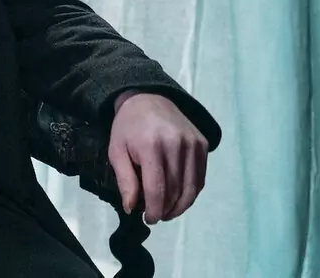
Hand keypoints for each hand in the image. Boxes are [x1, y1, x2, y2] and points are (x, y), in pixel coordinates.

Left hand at [108, 92, 208, 224]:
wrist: (148, 98)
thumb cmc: (128, 127)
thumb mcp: (116, 151)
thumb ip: (125, 180)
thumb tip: (131, 208)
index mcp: (151, 146)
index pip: (157, 189)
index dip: (154, 209)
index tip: (148, 219)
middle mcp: (176, 145)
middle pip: (175, 191)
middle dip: (165, 209)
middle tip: (156, 216)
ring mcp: (193, 144)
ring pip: (191, 188)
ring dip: (180, 206)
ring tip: (167, 211)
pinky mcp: (203, 144)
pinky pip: (200, 178)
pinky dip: (191, 193)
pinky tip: (179, 198)